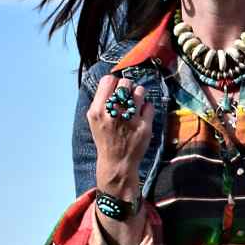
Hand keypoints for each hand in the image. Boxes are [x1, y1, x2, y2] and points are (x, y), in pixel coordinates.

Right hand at [88, 75, 154, 202]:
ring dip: (139, 95)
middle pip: (125, 83)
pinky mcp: (145, 127)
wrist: (117, 163)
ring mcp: (131, 120)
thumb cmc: (105, 139)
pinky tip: (142, 115)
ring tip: (136, 104)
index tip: (116, 90)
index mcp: (98, 110)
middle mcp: (114, 113)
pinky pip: (149, 105)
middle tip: (128, 96)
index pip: (109, 80)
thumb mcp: (94, 119)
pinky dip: (147, 108)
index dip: (114, 83)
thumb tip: (112, 81)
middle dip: (128, 87)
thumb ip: (101, 100)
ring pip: (140, 91)